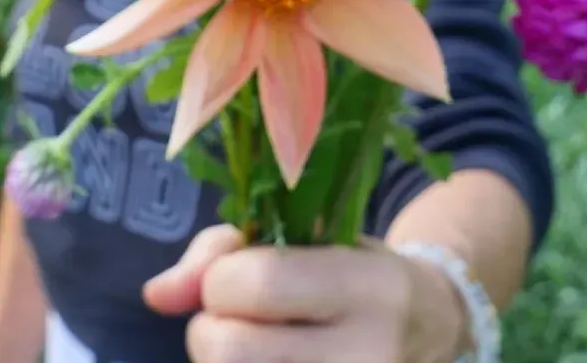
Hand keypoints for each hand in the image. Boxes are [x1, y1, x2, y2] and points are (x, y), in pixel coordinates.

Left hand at [143, 225, 469, 362]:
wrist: (430, 331)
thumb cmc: (351, 271)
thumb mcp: (305, 235)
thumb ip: (222, 250)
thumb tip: (156, 294)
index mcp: (369, 285)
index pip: (256, 284)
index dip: (222, 279)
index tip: (239, 276)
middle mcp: (372, 356)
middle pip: (228, 353)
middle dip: (211, 331)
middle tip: (236, 321)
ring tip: (253, 348)